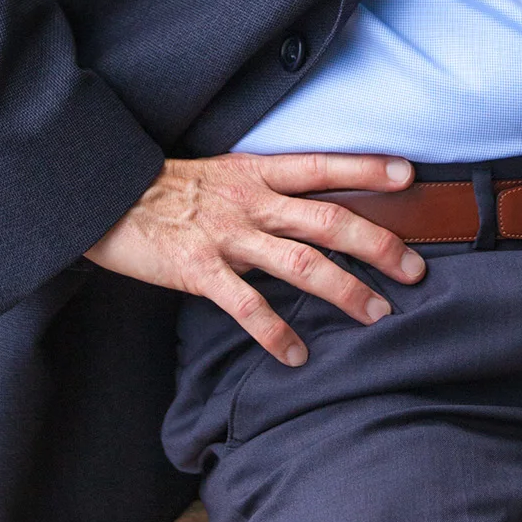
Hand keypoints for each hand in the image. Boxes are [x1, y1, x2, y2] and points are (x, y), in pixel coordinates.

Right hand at [84, 152, 423, 365]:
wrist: (106, 197)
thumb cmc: (171, 189)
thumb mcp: (226, 174)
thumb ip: (269, 191)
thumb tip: (316, 210)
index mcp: (258, 172)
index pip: (323, 166)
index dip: (366, 169)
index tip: (409, 176)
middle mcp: (251, 201)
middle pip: (329, 220)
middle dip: (378, 245)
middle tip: (415, 269)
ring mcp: (227, 236)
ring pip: (300, 263)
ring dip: (345, 290)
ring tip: (378, 314)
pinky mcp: (199, 270)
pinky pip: (246, 306)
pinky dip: (276, 333)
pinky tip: (298, 355)